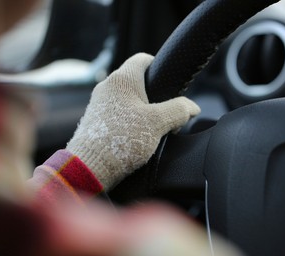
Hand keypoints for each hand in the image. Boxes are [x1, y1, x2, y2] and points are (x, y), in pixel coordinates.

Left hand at [66, 53, 199, 189]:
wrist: (91, 167)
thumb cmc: (121, 140)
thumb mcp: (158, 123)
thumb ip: (179, 110)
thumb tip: (193, 107)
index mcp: (122, 79)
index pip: (143, 59)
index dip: (159, 67)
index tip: (169, 83)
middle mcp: (107, 87)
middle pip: (138, 83)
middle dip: (155, 97)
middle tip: (166, 114)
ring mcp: (100, 104)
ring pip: (129, 100)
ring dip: (144, 112)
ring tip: (153, 130)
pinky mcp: (96, 121)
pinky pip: (119, 114)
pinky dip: (131, 122)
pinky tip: (138, 138)